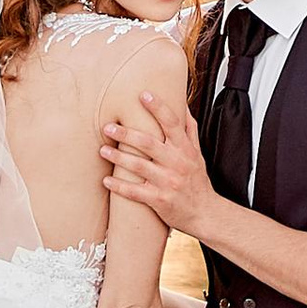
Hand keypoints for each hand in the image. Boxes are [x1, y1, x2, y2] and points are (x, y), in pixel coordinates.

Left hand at [102, 87, 210, 236]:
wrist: (204, 213)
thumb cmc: (197, 182)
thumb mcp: (198, 153)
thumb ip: (189, 130)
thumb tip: (182, 105)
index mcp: (185, 149)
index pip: (172, 123)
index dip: (158, 107)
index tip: (143, 94)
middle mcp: (177, 163)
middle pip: (149, 143)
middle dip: (126, 134)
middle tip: (108, 127)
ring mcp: (168, 182)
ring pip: (139, 166)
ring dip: (118, 158)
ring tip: (102, 150)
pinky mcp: (160, 200)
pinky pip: (135, 192)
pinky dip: (119, 186)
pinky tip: (106, 180)